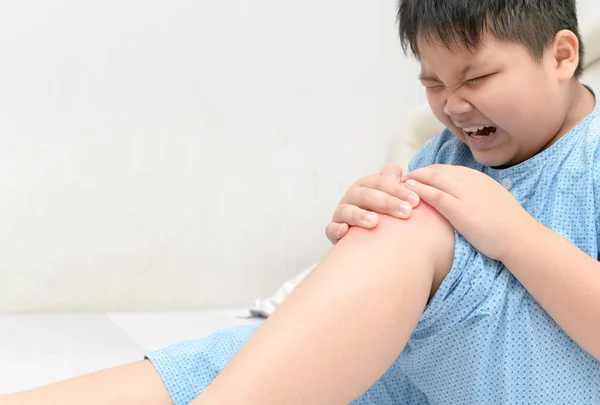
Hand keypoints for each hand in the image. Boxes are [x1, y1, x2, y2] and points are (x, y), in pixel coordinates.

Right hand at [326, 163, 420, 244]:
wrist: (364, 237)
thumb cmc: (382, 213)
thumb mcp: (389, 196)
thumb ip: (393, 183)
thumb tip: (397, 170)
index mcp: (367, 185)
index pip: (382, 182)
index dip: (398, 190)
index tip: (416, 200)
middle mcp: (353, 196)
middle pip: (367, 195)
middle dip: (387, 202)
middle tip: (406, 212)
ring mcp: (341, 213)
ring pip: (348, 210)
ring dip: (360, 215)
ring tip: (375, 221)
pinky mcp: (333, 230)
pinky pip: (331, 228)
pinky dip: (337, 229)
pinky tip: (345, 230)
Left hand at [402, 164, 534, 260]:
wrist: (520, 237)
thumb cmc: (509, 226)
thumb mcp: (493, 201)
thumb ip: (477, 196)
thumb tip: (465, 199)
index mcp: (480, 179)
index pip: (449, 170)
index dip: (431, 172)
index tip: (419, 176)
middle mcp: (471, 181)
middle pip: (438, 171)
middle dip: (420, 172)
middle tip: (404, 177)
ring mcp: (465, 194)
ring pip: (434, 179)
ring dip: (415, 178)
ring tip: (401, 181)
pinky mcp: (460, 209)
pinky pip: (435, 195)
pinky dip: (420, 190)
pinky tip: (409, 189)